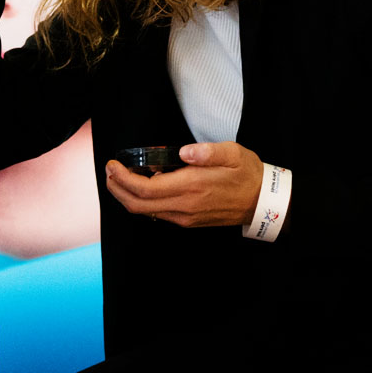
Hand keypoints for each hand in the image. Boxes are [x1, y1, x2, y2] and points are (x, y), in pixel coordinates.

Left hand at [104, 141, 263, 227]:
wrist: (262, 201)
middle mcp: (184, 206)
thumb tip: (184, 151)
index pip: (145, 188)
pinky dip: (142, 201)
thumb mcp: (232, 153)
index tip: (113, 164)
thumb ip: (207, 152)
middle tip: (110, 171)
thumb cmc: (247, 174)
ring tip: (119, 177)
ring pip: (145, 212)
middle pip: (138, 204)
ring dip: (126, 196)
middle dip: (117, 188)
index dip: (123, 178)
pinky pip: (157, 214)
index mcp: (192, 187)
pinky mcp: (188, 221)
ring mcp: (185, 217)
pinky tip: (143, 186)